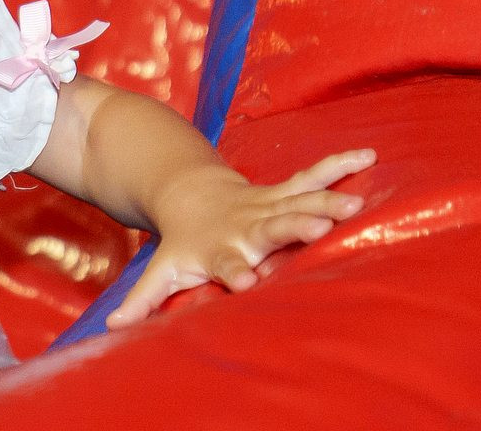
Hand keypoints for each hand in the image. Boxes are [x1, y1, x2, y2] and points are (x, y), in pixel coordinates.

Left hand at [105, 148, 375, 327]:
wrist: (188, 194)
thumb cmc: (183, 243)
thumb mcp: (163, 269)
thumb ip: (143, 298)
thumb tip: (113, 325)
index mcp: (220, 250)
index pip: (228, 264)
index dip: (236, 272)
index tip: (247, 281)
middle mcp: (247, 227)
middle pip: (271, 228)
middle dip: (294, 228)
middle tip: (316, 231)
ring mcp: (267, 206)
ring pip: (299, 201)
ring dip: (327, 202)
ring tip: (357, 206)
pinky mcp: (285, 193)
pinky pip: (314, 178)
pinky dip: (338, 167)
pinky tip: (367, 156)